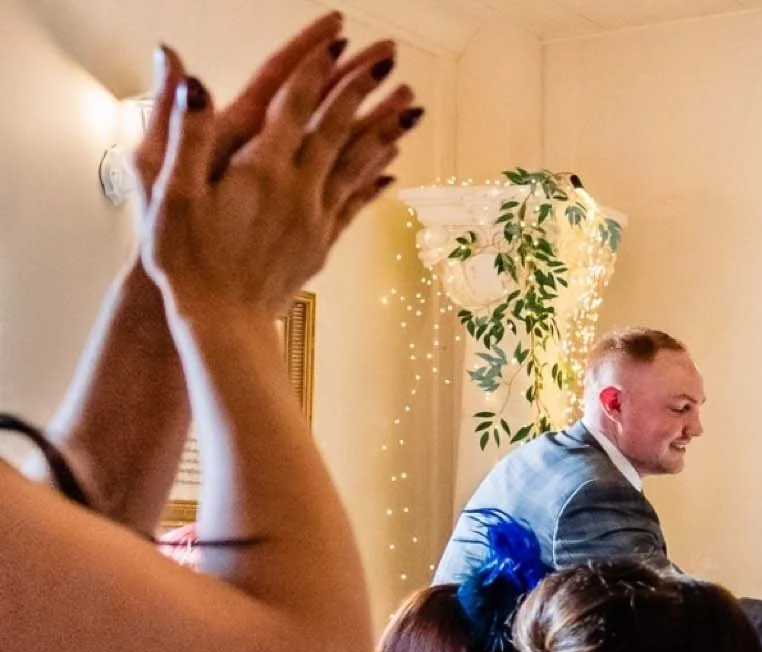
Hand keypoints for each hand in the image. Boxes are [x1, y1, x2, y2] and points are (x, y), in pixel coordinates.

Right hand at [139, 27, 420, 317]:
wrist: (221, 323)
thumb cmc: (185, 260)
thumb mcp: (170, 191)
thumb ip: (187, 131)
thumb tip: (189, 77)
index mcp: (262, 169)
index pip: (296, 104)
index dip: (318, 67)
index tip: (341, 38)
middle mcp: (299, 189)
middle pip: (340, 127)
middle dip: (366, 88)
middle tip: (393, 58)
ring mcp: (316, 218)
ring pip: (359, 163)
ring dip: (384, 129)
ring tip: (410, 107)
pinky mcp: (321, 243)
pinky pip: (356, 203)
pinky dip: (376, 180)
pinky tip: (392, 169)